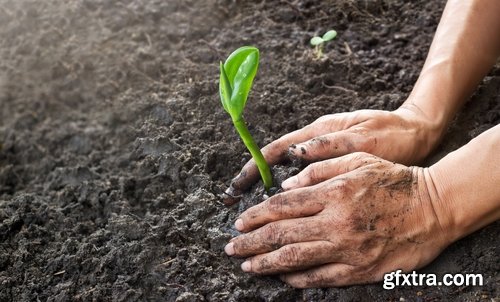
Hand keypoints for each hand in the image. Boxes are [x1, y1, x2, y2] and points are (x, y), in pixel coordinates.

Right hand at [224, 105, 442, 203]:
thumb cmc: (392, 135)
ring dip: (267, 192)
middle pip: (273, 163)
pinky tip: (284, 215)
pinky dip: (289, 196)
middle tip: (233, 206)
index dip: (253, 168)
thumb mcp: (362, 139)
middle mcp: (315, 142)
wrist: (418, 132)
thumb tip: (295, 154)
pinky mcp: (334, 165)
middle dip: (251, 183)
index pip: (276, 150)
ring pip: (286, 174)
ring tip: (251, 217)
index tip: (236, 187)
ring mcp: (323, 153)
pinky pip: (304, 181)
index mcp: (319, 133)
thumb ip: (329, 145)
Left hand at [224, 152, 450, 287]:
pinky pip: (321, 277)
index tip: (239, 222)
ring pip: (295, 259)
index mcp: (333, 193)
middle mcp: (335, 222)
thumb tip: (287, 182)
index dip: (256, 215)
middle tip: (232, 247)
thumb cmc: (393, 180)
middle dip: (251, 242)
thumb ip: (319, 169)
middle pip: (281, 234)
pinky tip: (282, 278)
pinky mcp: (359, 269)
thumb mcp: (357, 160)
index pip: (282, 206)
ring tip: (247, 266)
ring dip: (266, 263)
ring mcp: (347, 249)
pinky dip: (298, 278)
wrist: (433, 208)